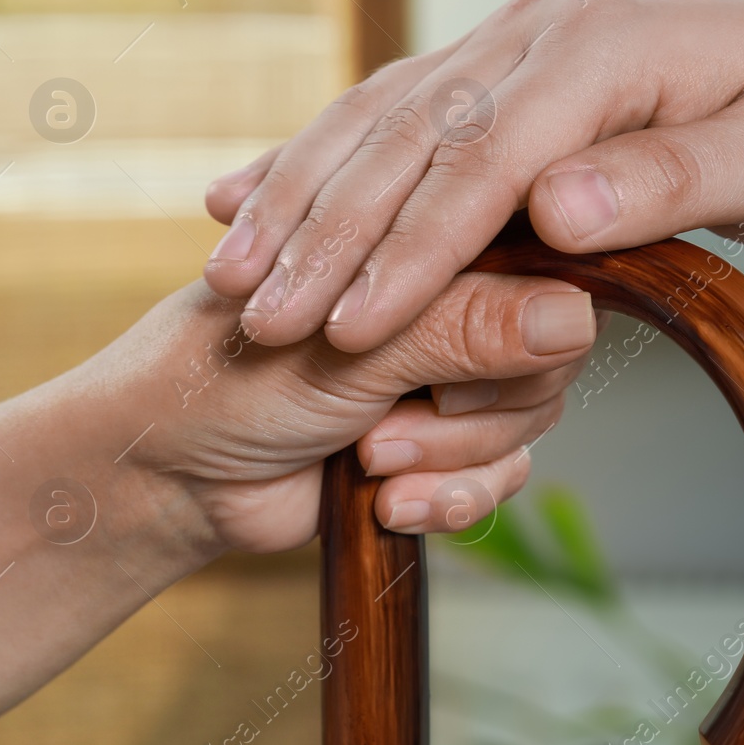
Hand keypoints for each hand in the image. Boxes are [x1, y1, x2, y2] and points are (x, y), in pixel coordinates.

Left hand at [106, 272, 595, 553]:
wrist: (166, 481)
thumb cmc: (223, 378)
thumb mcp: (350, 348)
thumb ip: (467, 329)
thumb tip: (576, 316)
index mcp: (425, 241)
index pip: (531, 261)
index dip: (516, 321)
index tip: (454, 366)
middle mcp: (450, 297)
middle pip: (546, 352)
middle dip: (471, 409)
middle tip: (388, 423)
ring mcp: (453, 372)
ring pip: (528, 419)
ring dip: (447, 457)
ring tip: (368, 460)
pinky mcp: (448, 441)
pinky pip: (502, 475)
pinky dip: (449, 498)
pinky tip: (388, 504)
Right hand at [201, 0, 743, 352]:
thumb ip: (669, 181)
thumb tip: (557, 212)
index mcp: (601, 55)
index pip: (483, 162)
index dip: (412, 250)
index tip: (349, 327)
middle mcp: (536, 34)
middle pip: (409, 139)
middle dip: (329, 234)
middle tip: (259, 320)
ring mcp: (509, 40)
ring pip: (377, 118)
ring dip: (300, 195)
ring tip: (232, 270)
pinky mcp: (498, 60)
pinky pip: (389, 108)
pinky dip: (318, 157)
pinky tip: (252, 192)